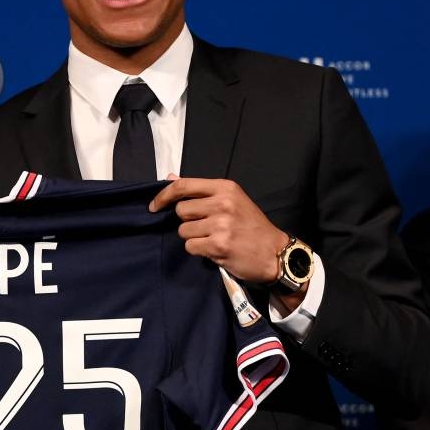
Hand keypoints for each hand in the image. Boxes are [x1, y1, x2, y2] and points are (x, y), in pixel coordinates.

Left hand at [149, 176, 288, 286]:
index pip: (183, 186)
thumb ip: (201, 191)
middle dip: (188, 221)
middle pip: (181, 211)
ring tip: (213, 238)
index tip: (154, 206)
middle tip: (205, 227)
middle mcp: (222, 203)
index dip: (163, 195)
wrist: (275, 253)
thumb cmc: (251, 226)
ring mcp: (220, 225)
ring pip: (183, 231)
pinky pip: (190, 246)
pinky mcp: (218, 245)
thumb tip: (170, 177)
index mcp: (225, 188)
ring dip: (193, 237)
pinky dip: (198, 250)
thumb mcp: (232, 200)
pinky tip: (214, 249)